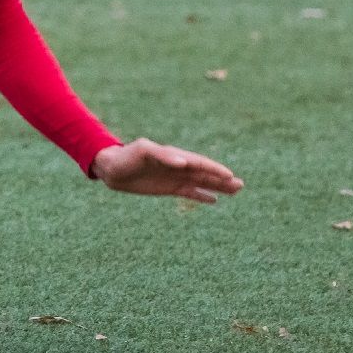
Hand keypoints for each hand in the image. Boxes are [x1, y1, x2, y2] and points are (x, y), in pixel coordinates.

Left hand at [93, 138, 241, 203]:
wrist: (112, 168)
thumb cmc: (126, 156)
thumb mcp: (143, 152)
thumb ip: (163, 156)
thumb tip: (184, 162)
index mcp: (174, 155)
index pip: (198, 162)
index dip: (214, 168)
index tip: (229, 175)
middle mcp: (177, 166)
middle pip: (204, 173)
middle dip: (222, 179)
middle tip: (241, 186)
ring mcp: (174, 177)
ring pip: (200, 183)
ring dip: (217, 187)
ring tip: (235, 191)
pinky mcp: (168, 188)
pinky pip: (189, 192)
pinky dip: (201, 195)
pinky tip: (214, 200)